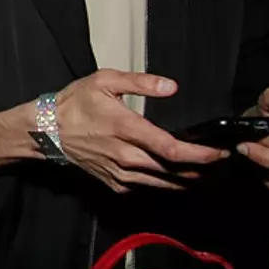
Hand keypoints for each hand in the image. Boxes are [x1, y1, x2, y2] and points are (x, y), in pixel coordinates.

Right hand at [54, 70, 226, 191]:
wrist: (45, 131)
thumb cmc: (75, 103)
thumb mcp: (104, 81)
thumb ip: (140, 82)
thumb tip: (171, 87)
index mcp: (126, 129)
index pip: (172, 149)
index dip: (200, 154)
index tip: (220, 152)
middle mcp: (126, 156)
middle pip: (174, 171)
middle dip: (203, 169)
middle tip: (222, 162)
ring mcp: (120, 173)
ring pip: (164, 184)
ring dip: (189, 180)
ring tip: (209, 173)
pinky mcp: (115, 183)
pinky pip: (148, 187)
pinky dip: (167, 184)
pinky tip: (178, 178)